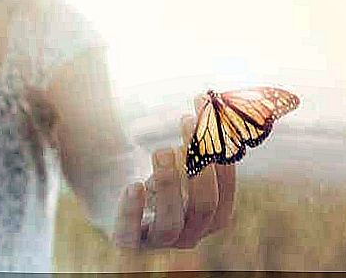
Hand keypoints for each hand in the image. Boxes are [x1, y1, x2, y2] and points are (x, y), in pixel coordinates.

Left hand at [113, 96, 236, 248]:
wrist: (119, 200)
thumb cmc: (160, 178)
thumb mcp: (183, 163)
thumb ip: (198, 144)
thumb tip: (209, 103)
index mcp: (213, 215)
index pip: (226, 187)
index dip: (220, 151)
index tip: (208, 113)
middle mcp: (191, 233)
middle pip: (205, 206)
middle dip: (199, 164)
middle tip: (186, 122)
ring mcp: (159, 241)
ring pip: (171, 223)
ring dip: (170, 184)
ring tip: (161, 150)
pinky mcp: (128, 241)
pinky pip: (130, 234)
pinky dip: (133, 210)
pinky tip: (134, 186)